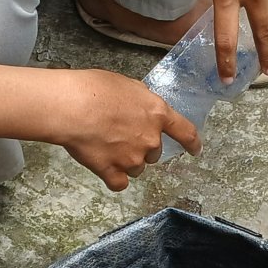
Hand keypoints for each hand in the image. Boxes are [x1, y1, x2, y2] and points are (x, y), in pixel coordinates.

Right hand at [47, 70, 199, 188]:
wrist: (71, 107)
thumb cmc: (94, 90)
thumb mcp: (126, 85)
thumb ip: (140, 100)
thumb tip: (140, 107)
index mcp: (157, 113)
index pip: (185, 132)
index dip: (192, 143)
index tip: (196, 150)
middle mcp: (150, 139)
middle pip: (154, 152)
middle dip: (140, 146)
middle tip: (118, 134)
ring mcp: (132, 158)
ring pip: (137, 168)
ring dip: (126, 161)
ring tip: (105, 145)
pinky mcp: (113, 172)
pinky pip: (119, 183)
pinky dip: (113, 177)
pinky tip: (104, 166)